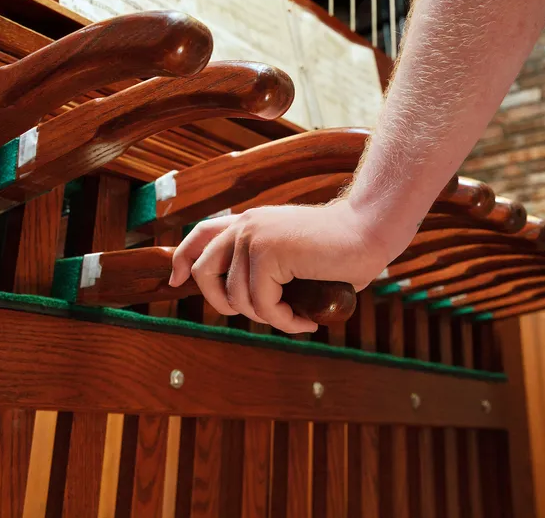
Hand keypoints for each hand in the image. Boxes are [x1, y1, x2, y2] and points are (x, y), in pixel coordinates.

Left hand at [170, 200, 394, 333]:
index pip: (201, 235)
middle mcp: (246, 225)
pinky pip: (263, 305)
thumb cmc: (340, 250)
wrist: (368, 232)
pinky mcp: (268, 251)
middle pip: (205, 272)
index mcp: (249, 222)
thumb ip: (267, 268)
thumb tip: (242, 300)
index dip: (183, 258)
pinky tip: (305, 322)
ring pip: (238, 298)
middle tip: (260, 315)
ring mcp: (254, 236)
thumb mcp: (292, 257)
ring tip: (297, 318)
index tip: (175, 280)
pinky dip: (284, 321)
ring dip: (269, 318)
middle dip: (224, 305)